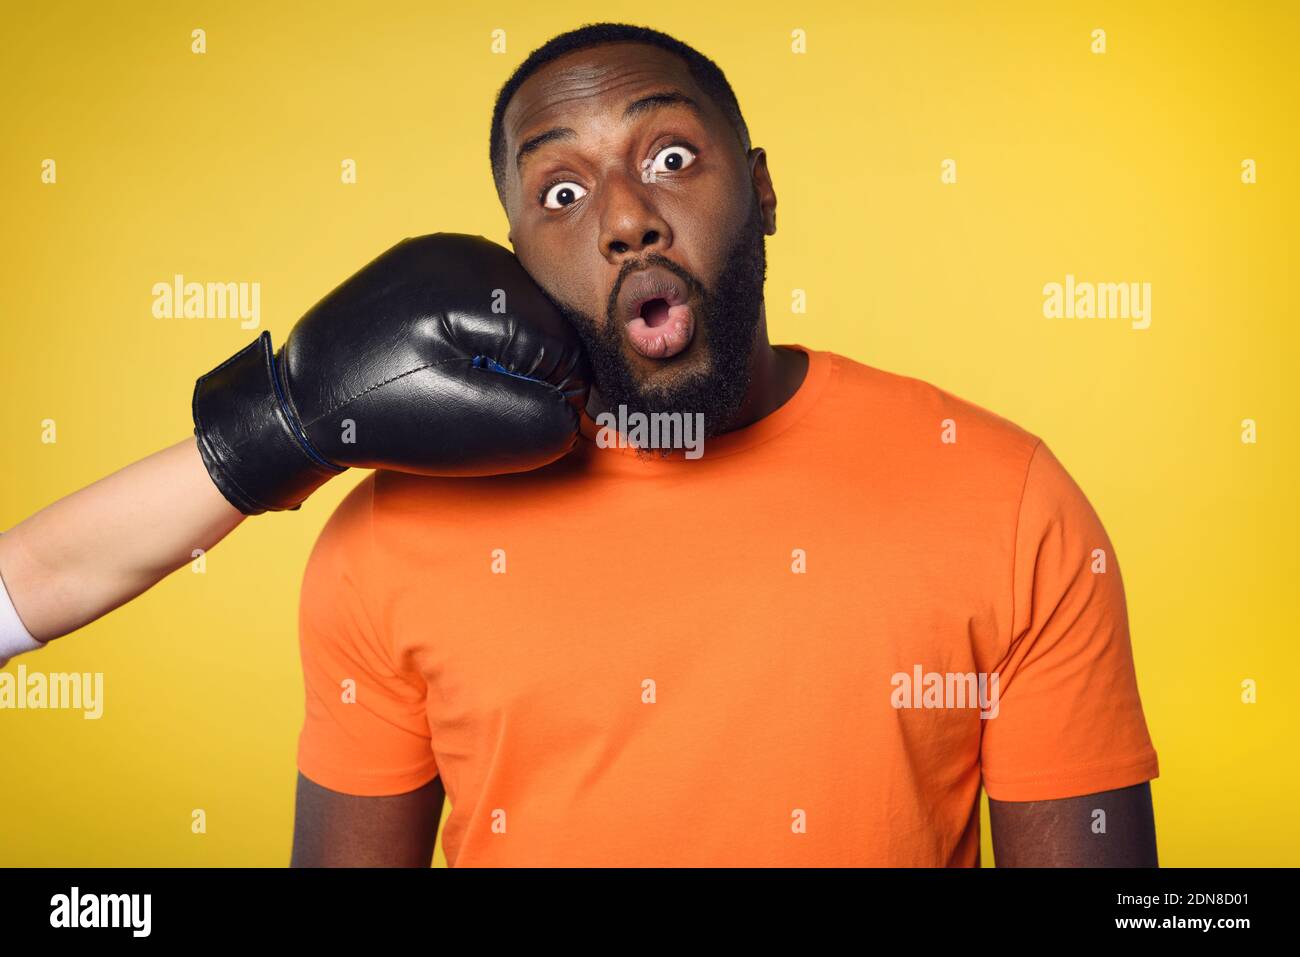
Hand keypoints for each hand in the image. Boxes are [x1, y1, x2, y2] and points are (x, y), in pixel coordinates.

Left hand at [191, 233, 588, 513]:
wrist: (294, 404)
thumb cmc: (380, 418)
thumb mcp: (472, 425)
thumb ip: (544, 417)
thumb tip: (579, 409)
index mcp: (477, 278)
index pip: (561, 342)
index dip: (554, 395)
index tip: (516, 424)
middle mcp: (460, 249)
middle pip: (540, 320)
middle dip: (527, 371)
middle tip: (483, 409)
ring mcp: (437, 253)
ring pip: (513, 312)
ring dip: (504, 357)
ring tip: (460, 390)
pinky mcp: (419, 268)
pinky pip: (478, 304)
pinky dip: (476, 341)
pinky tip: (446, 368)